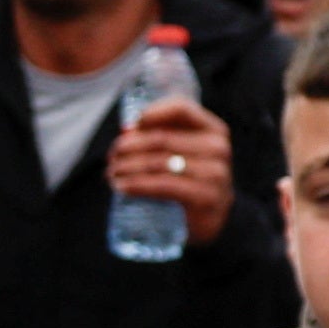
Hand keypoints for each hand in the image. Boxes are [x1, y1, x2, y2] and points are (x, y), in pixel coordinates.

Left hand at [120, 98, 235, 248]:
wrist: (212, 219)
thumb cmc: (190, 181)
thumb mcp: (182, 153)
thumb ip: (159, 137)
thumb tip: (126, 130)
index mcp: (213, 129)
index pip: (181, 108)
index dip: (150, 114)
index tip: (127, 129)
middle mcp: (217, 147)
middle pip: (161, 138)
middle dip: (128, 147)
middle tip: (111, 159)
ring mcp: (215, 173)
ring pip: (158, 162)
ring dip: (127, 167)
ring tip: (111, 174)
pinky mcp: (205, 197)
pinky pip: (162, 185)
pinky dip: (137, 185)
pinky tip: (122, 187)